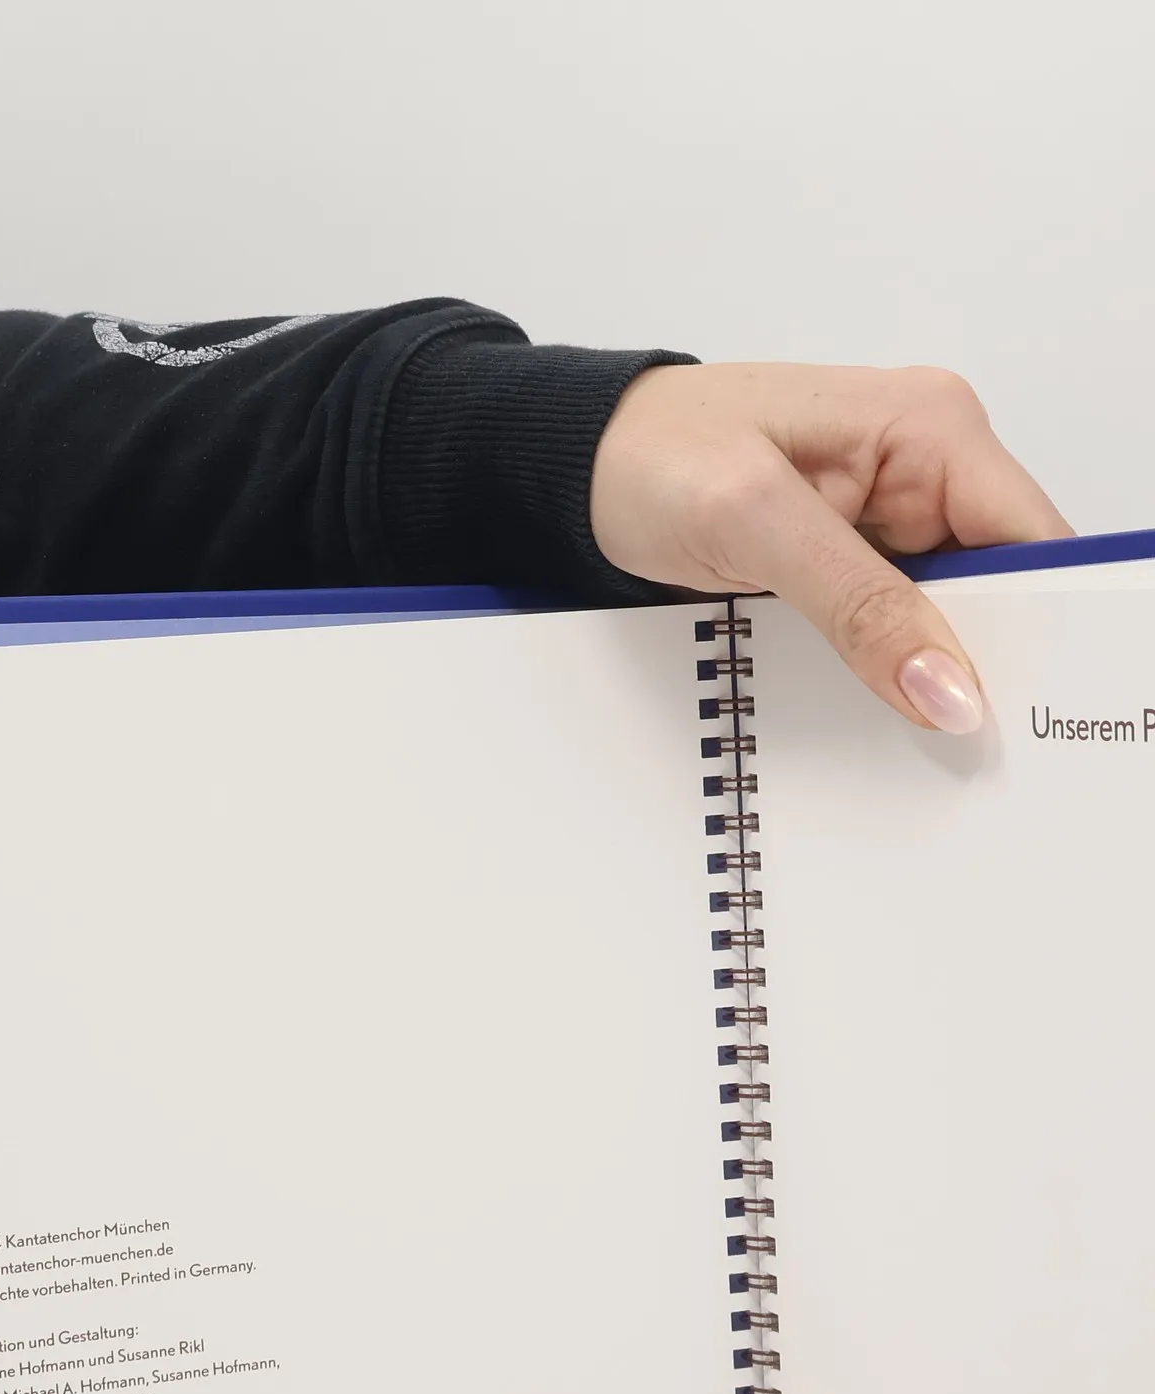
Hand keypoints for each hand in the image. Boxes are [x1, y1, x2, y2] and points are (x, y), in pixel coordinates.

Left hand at [589, 363, 1073, 731]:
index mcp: (930, 428)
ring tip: (905, 734)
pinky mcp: (839, 558)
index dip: (1042, 624)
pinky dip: (874, 666)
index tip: (1018, 707)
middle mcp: (922, 466)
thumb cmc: (651, 455)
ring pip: (940, 617)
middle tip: (960, 742)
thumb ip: (859, 604)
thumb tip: (946, 687)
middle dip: (979, 659)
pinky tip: (860, 707)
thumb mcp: (755, 523)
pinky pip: (884, 625)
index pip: (1034, 538)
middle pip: (999, 585)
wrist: (576, 465)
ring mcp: (882, 517)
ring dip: (920, 672)